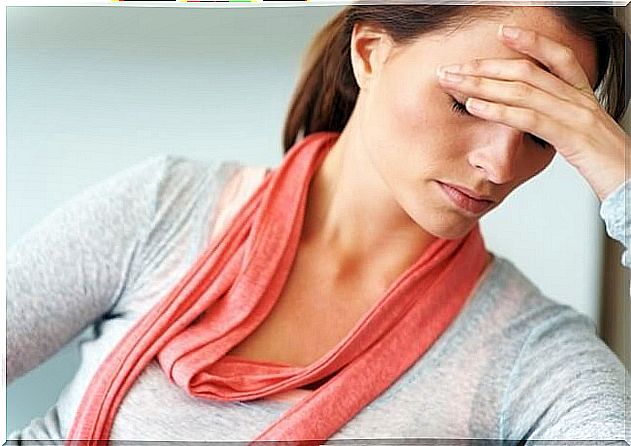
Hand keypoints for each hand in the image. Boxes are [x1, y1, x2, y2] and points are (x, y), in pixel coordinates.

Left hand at [436, 24, 627, 201]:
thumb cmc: (607, 164)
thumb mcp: (582, 136)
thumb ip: (560, 123)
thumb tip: (535, 119)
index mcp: (582, 97)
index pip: (557, 58)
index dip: (532, 41)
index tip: (503, 32)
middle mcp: (578, 100)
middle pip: (527, 72)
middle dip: (486, 67)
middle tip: (453, 67)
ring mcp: (575, 116)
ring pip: (522, 90)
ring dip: (481, 84)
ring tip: (453, 82)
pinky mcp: (570, 137)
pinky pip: (528, 119)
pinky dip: (497, 110)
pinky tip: (474, 106)